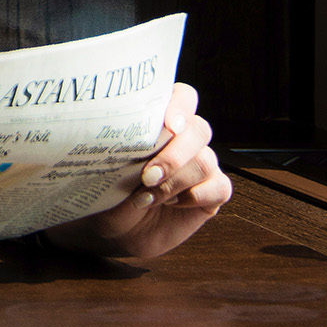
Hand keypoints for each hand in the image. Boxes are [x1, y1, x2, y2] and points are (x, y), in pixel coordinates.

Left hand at [42, 82, 231, 259]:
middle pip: (198, 129)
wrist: (116, 230)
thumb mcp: (107, 169)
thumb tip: (121, 135)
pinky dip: (194, 197)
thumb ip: (122, 150)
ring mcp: (201, 164)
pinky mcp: (212, 191)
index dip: (181, 106)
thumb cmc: (109, 192)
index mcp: (160, 121)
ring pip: (205, 161)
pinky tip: (172, 204)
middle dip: (174, 156)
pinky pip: (220, 187)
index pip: (183, 97)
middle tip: (148, 176)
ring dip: (175, 182)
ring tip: (147, 197)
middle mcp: (185, 138)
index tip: (170, 126)